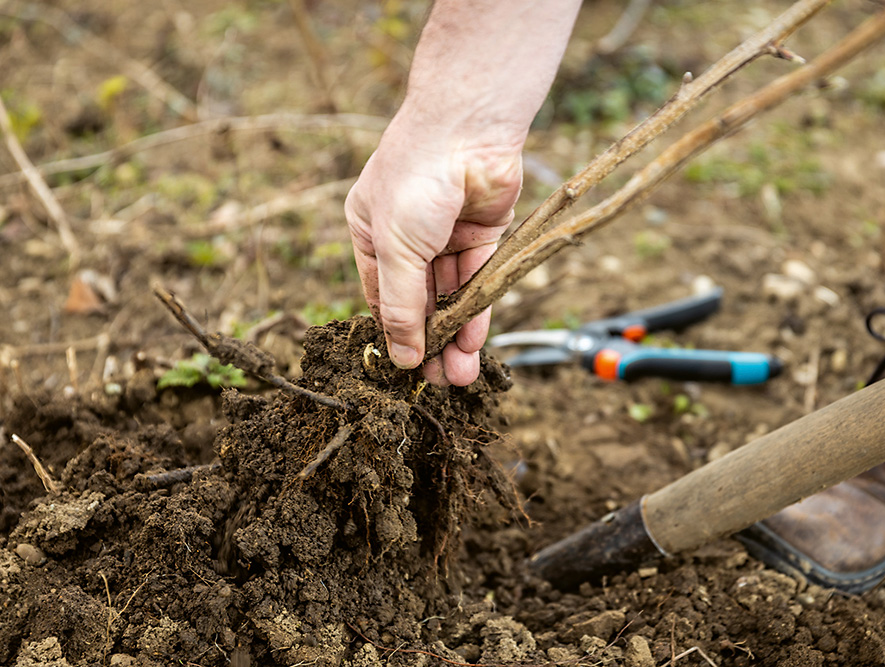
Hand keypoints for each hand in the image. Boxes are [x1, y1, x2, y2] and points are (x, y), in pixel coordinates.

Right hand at [345, 117, 521, 386]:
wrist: (469, 129)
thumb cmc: (415, 179)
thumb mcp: (396, 248)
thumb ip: (400, 304)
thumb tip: (402, 357)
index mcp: (372, 233)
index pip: (381, 296)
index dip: (394, 333)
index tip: (406, 370)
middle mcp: (408, 236)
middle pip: (419, 301)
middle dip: (429, 342)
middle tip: (439, 383)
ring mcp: (447, 236)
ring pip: (451, 296)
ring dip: (455, 335)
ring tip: (459, 376)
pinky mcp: (484, 234)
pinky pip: (478, 282)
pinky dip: (476, 312)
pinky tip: (472, 344)